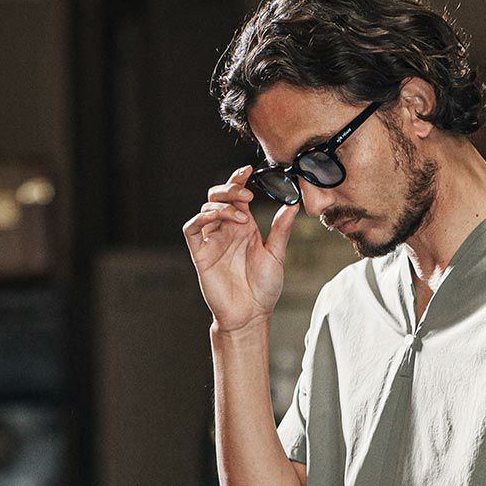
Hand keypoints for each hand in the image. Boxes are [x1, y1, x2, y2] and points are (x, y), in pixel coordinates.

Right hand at [182, 163, 299, 331]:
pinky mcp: (200, 253)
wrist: (251, 316)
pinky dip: (201, 218)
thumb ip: (281, 229)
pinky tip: (217, 219)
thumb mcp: (276, 255)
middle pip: (218, 195)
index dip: (239, 179)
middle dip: (230, 188)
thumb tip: (294, 204)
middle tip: (246, 195)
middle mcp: (226, 230)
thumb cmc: (263, 290)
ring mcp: (212, 240)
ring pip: (206, 208)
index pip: (237, 195)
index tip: (249, 169)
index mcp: (244, 227)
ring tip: (241, 217)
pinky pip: (192, 228)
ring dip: (223, 206)